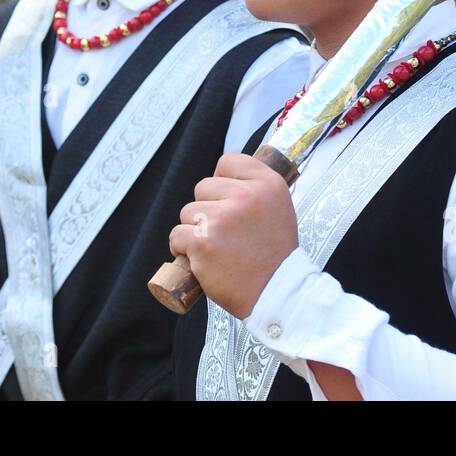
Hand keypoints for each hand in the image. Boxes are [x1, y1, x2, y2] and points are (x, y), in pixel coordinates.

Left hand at [169, 152, 297, 318]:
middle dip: (208, 209)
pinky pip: (177, 235)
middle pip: (203, 187)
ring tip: (217, 249)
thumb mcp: (279, 208)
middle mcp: (245, 195)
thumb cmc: (275, 255)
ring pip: (188, 212)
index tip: (228, 201)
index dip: (222, 181)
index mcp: (267, 183)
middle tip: (226, 233)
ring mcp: (222, 218)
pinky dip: (182, 249)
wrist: (277, 294)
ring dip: (195, 230)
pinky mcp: (202, 242)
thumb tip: (223, 177)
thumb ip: (255, 188)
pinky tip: (201, 259)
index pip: (227, 162)